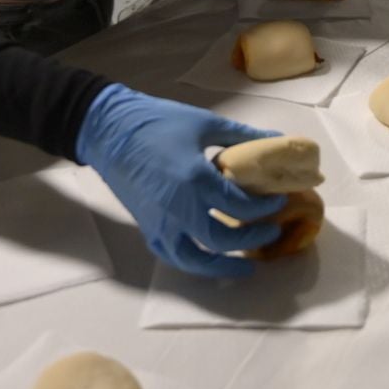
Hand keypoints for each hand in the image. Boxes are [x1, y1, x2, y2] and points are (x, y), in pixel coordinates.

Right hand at [75, 84, 285, 275]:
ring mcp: (160, 222)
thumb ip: (242, 136)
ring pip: (193, 259)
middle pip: (221, 240)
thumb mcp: (205, 123)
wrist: (109, 130)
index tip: (279, 200)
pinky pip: (172, 254)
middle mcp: (178, 209)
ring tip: (243, 266)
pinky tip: (208, 258)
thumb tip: (276, 141)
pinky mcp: (146, 226)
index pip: (239, 206)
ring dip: (221, 266)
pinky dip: (193, 262)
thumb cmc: (157, 122)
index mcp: (196, 180)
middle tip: (271, 231)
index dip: (264, 207)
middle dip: (250, 240)